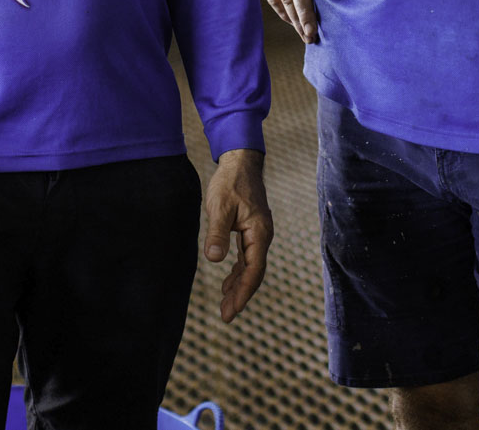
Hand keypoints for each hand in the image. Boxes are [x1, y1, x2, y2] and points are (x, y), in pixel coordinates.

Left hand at [203, 149, 272, 322]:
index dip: (243, 291)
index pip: (253, 269)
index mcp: (259, 232)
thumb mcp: (220, 207)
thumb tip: (215, 259)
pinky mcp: (251, 230)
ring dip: (239, 285)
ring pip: (251, 266)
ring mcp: (258, 234)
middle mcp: (262, 236)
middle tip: (226, 315)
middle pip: (254, 272)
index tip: (232, 310)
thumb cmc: (230, 183)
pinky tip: (228, 282)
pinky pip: (247, 257)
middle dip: (241, 294)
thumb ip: (218, 232)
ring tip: (226, 305)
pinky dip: (238, 271)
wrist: (240, 163)